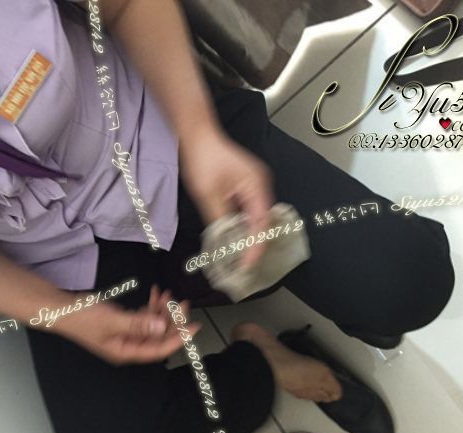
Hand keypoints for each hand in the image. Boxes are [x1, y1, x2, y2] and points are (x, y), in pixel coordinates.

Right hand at [53, 285, 201, 364]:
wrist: (61, 309)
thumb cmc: (81, 318)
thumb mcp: (113, 320)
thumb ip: (138, 324)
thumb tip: (161, 327)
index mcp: (126, 351)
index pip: (159, 349)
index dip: (178, 338)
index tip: (193, 326)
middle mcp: (128, 345)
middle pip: (158, 337)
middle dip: (172, 321)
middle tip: (182, 304)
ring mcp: (125, 334)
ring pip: (152, 325)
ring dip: (162, 311)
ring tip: (168, 295)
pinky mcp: (122, 323)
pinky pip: (143, 317)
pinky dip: (151, 307)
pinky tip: (156, 295)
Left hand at [180, 125, 274, 267]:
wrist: (198, 135)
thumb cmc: (203, 160)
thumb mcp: (208, 195)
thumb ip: (219, 220)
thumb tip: (225, 243)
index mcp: (257, 186)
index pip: (261, 224)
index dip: (255, 247)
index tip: (247, 265)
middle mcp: (262, 186)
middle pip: (263, 222)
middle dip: (254, 245)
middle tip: (244, 266)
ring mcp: (256, 185)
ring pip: (257, 217)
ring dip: (249, 236)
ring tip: (240, 257)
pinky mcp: (247, 185)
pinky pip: (250, 210)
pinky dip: (244, 225)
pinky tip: (235, 237)